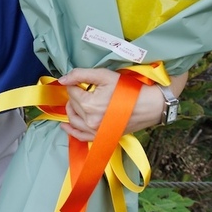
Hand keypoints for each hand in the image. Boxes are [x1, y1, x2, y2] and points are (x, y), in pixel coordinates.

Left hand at [56, 68, 188, 140]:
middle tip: (86, 89)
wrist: (149, 106)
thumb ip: (80, 74)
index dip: (76, 84)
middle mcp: (89, 120)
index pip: (71, 91)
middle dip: (76, 95)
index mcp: (88, 104)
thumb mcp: (104, 76)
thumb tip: (61, 79)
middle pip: (72, 105)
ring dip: (72, 110)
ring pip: (73, 119)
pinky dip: (72, 131)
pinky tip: (65, 126)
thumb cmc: (128, 89)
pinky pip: (81, 136)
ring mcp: (94, 131)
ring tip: (76, 102)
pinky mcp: (100, 137)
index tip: (86, 82)